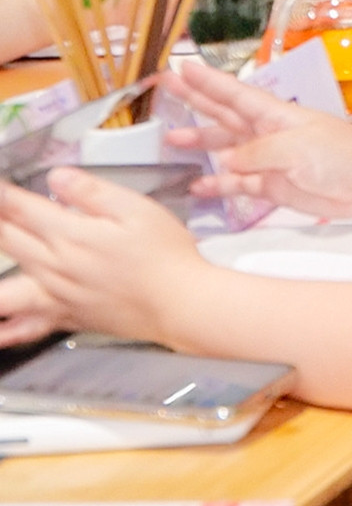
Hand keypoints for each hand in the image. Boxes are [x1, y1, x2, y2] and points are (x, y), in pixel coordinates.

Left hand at [0, 170, 215, 344]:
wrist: (180, 303)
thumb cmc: (165, 255)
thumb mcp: (138, 209)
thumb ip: (93, 192)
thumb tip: (58, 176)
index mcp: (71, 235)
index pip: (22, 209)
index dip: (3, 195)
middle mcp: (55, 266)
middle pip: (6, 240)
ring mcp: (56, 295)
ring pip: (3, 288)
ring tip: (0, 249)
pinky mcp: (66, 317)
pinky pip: (23, 326)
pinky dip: (7, 328)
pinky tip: (0, 330)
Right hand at [162, 62, 351, 218]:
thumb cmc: (341, 155)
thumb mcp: (296, 148)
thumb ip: (256, 153)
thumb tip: (225, 161)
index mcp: (275, 115)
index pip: (234, 94)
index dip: (208, 81)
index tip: (182, 66)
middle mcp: (266, 133)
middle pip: (223, 114)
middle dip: (195, 100)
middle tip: (165, 87)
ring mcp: (266, 159)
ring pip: (224, 148)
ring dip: (199, 143)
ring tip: (169, 139)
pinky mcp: (270, 185)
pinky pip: (236, 183)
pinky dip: (216, 184)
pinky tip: (196, 184)